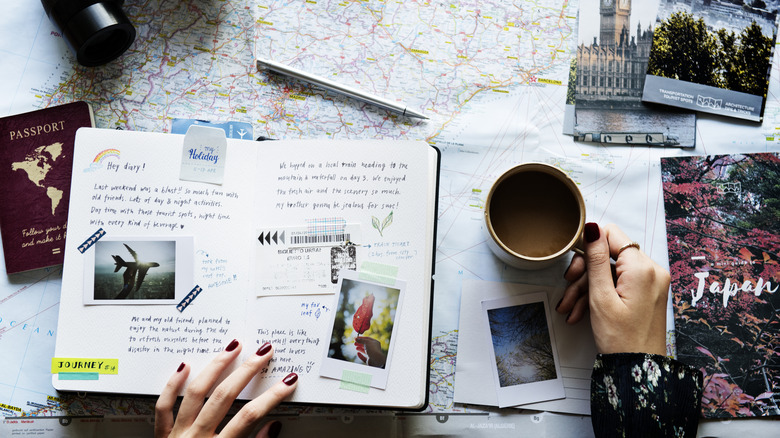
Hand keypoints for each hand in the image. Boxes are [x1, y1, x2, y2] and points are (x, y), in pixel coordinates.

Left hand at [155, 339, 297, 437]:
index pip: (250, 416)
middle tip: (264, 352)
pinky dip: (172, 385)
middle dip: (247, 371)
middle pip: (224, 396)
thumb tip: (274, 427)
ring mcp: (177, 436)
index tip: (287, 381)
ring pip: (195, 393)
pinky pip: (163, 406)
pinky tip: (185, 366)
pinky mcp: (161, 436)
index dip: (271, 396)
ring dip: (216, 367)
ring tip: (232, 348)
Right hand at [355, 336, 386, 367]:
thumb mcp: (366, 342)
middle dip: (360, 344)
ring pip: (365, 351)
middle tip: (355, 343)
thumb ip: (361, 340)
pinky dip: (361, 355)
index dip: (362, 338)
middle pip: (366, 345)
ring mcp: (372, 354)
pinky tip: (358, 353)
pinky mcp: (369, 360)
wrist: (376, 360)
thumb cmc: (373, 349)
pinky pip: (364, 358)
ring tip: (356, 348)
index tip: (356, 338)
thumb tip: (356, 338)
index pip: (368, 339)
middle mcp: (374, 348)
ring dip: (360, 349)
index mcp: (375, 343)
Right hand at [557, 223, 669, 355]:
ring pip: (611, 271)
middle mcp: (652, 270)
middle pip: (609, 255)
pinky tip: (583, 311)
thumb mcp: (600, 297)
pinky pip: (619, 283)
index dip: (588, 246)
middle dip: (584, 273)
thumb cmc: (621, 339)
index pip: (611, 234)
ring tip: (571, 308)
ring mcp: (651, 282)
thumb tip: (592, 228)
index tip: (575, 265)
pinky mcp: (648, 292)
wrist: (639, 369)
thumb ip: (596, 259)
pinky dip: (600, 294)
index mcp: (642, 268)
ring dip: (587, 287)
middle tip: (569, 287)